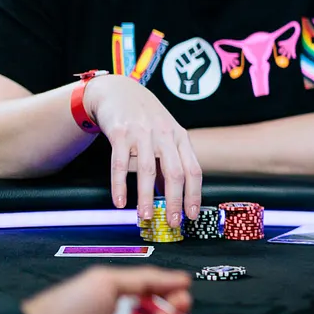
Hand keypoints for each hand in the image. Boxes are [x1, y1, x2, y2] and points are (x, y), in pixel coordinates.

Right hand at [84, 74, 201, 226]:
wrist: (119, 91)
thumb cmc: (146, 118)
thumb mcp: (165, 135)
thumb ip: (169, 162)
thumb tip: (171, 195)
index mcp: (180, 138)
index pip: (193, 170)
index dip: (194, 195)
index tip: (191, 216)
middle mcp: (165, 135)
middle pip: (175, 173)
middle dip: (175, 201)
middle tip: (172, 223)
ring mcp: (143, 133)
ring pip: (148, 170)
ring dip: (146, 198)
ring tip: (145, 217)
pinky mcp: (120, 133)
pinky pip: (120, 164)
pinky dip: (120, 185)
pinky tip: (120, 202)